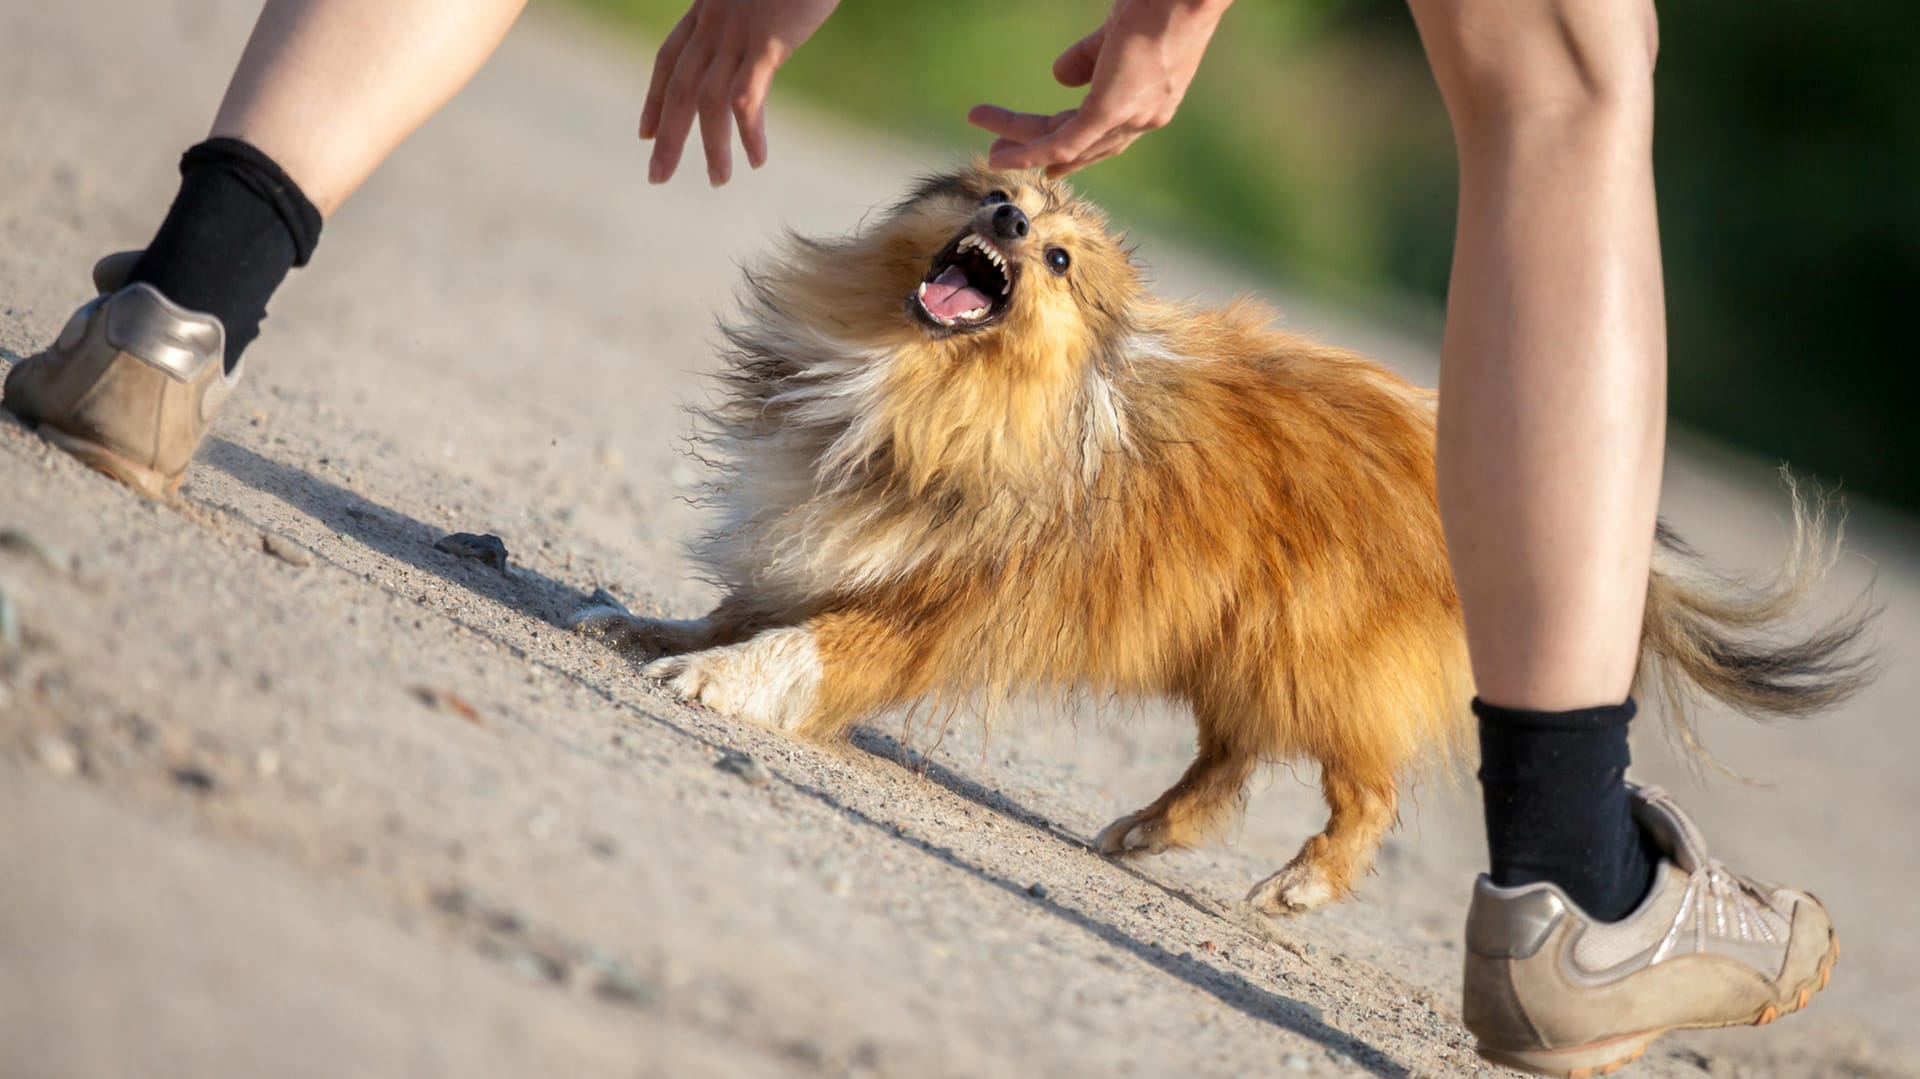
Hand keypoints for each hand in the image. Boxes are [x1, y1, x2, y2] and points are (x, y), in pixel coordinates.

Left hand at [640, 0, 840, 185]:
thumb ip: (752, 15)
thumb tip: (761, 35)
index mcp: (707, 8)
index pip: (668, 60)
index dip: (653, 98)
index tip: (644, 131)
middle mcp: (713, 22)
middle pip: (678, 89)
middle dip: (666, 136)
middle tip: (656, 176)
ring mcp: (736, 32)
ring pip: (708, 102)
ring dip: (711, 147)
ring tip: (719, 180)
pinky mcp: (765, 41)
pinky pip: (746, 99)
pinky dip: (749, 134)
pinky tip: (757, 158)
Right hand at [967, 0, 1230, 177]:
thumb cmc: (1159, 2)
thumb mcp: (1116, 33)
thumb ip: (1089, 57)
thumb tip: (1059, 76)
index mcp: (1150, 99)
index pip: (1106, 135)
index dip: (1075, 151)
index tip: (1049, 165)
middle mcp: (1144, 117)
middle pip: (1082, 144)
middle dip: (1039, 152)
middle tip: (1000, 156)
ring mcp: (1130, 116)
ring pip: (1066, 142)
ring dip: (1023, 147)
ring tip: (991, 151)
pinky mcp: (1112, 108)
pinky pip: (1065, 140)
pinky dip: (1031, 151)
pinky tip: (1004, 156)